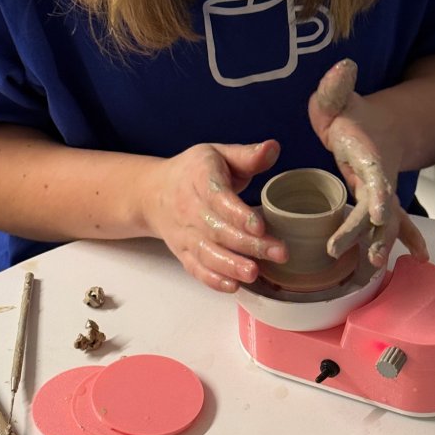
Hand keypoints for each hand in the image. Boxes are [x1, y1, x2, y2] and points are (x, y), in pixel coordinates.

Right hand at [141, 140, 287, 292]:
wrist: (155, 193)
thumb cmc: (195, 172)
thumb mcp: (219, 155)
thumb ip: (247, 155)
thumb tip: (273, 148)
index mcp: (200, 179)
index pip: (219, 198)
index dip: (239, 214)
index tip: (261, 225)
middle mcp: (190, 209)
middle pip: (219, 230)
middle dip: (249, 245)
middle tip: (279, 254)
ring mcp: (185, 235)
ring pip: (208, 253)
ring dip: (231, 266)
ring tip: (254, 273)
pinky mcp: (184, 253)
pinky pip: (196, 269)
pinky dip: (213, 280)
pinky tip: (233, 286)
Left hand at [308, 59, 428, 266]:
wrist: (375, 127)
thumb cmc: (350, 117)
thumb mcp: (336, 100)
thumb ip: (336, 89)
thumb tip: (344, 67)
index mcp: (369, 157)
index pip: (375, 179)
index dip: (378, 196)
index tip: (376, 213)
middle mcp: (380, 180)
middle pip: (380, 210)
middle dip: (372, 233)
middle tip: (365, 255)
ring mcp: (382, 195)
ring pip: (388, 224)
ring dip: (386, 244)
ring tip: (379, 265)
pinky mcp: (380, 205)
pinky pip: (396, 227)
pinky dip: (408, 241)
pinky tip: (420, 259)